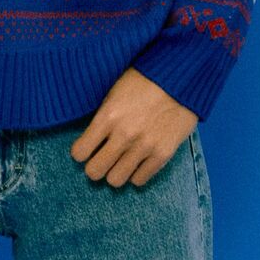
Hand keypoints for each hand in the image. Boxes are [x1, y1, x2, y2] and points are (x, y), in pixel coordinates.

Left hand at [69, 68, 197, 187]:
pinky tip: (137, 160)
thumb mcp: (115, 90)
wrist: (180, 78)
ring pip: (115, 180)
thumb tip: (90, 138)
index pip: (79, 152)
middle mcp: (124, 135)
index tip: (86, 148)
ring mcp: (144, 147)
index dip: (80, 151)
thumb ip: (102, 116)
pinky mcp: (163, 154)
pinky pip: (140, 180)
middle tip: (100, 158)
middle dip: (94, 166)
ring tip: (119, 161)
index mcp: (108, 115)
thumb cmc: (144, 79)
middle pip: (95, 171)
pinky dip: (135, 173)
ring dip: (114, 172)